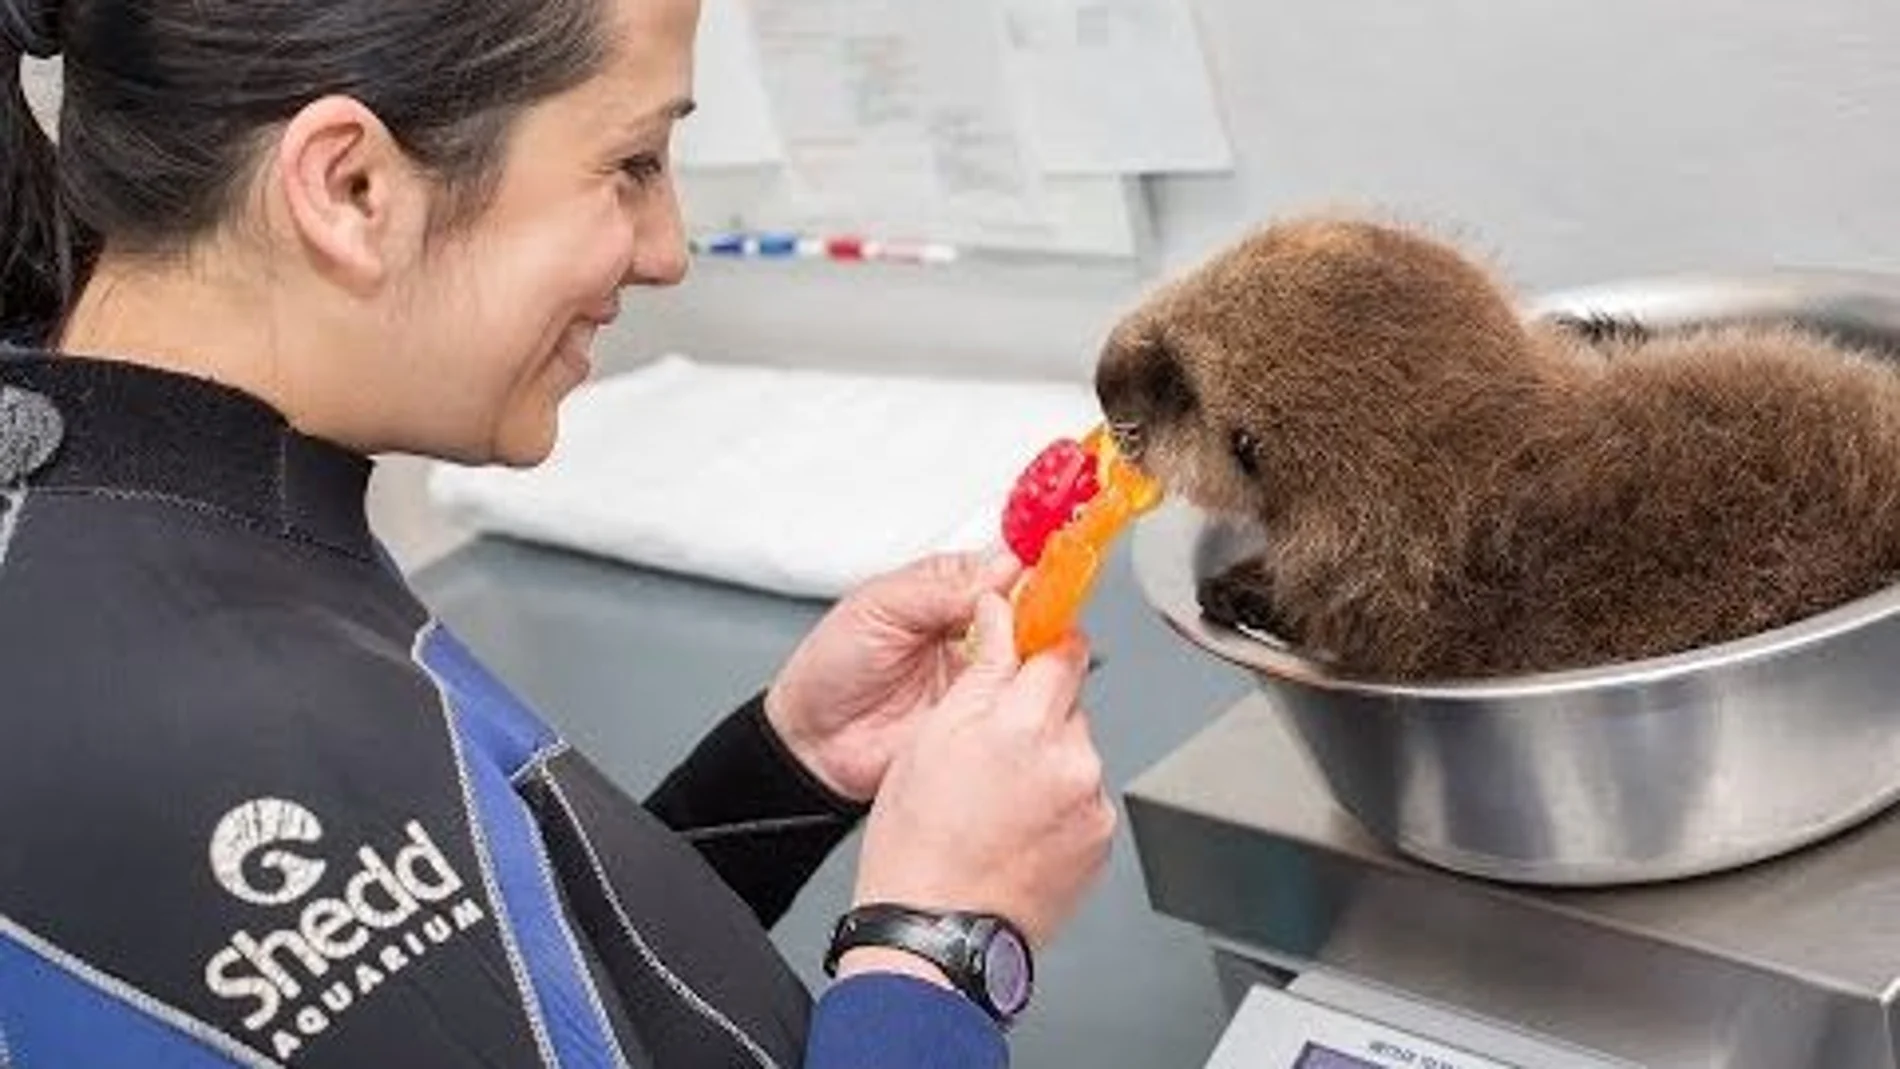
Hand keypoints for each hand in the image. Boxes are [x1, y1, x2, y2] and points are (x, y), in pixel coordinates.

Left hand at [766, 550, 1020, 801]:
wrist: (813, 740)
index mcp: (945, 590)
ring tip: (1015, 652)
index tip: (1045, 570)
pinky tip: (1014, 689)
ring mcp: (979, 673)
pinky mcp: (984, 717)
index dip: (1026, 569)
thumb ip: (938, 590)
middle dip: (1040, 612)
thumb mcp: (877, 609)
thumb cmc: (830, 668)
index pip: (1003, 569)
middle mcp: (970, 629)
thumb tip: (997, 569)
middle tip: (1030, 616)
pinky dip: (1024, 696)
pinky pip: (1019, 703)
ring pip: (1032, 656)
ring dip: (1034, 653)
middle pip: (1029, 611)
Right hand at [847, 592, 1114, 949]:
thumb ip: (982, 670)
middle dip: (1036, 711)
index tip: (1033, 642)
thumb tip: (1002, 617)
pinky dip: (1059, 803)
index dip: (1043, 645)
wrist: (937, 933)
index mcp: (1024, 725)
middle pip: (1069, 702)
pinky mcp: (1100, 838)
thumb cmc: (919, 847)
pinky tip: (1019, 827)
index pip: (1062, 649)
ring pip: (1076, 751)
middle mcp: (1071, 760)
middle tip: (991, 747)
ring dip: (1048, 760)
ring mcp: (1091, 802)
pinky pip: (1084, 797)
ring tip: (998, 801)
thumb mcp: (931, 738)